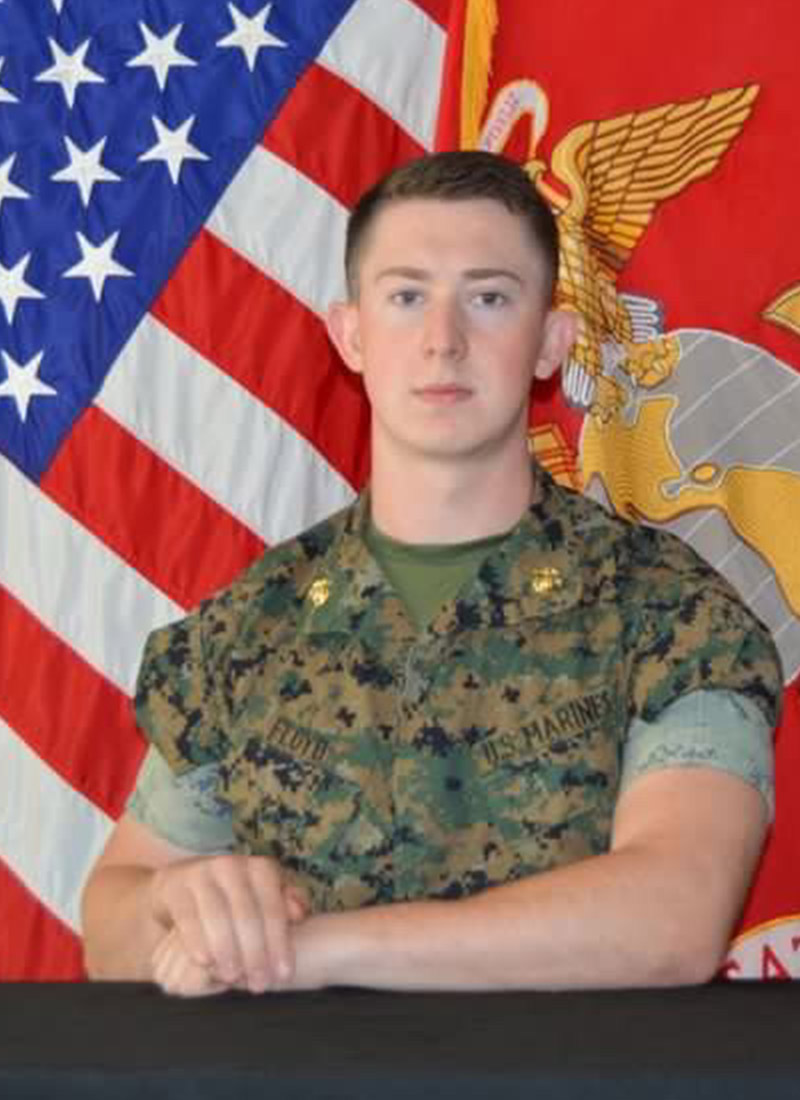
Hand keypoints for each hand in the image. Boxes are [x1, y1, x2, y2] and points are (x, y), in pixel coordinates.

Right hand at [148, 853, 308, 994]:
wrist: (182, 881)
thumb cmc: (234, 896)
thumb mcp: (263, 895)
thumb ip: (286, 903)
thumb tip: (299, 914)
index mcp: (260, 868)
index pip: (273, 908)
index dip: (279, 943)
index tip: (283, 975)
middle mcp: (232, 865)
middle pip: (247, 914)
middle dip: (255, 954)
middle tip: (259, 985)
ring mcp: (202, 873)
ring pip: (218, 915)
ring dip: (227, 950)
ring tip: (233, 978)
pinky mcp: (176, 886)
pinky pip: (188, 916)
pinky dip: (197, 940)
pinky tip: (205, 962)